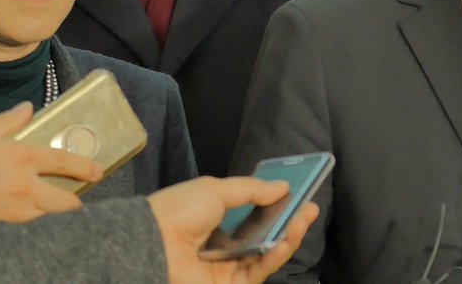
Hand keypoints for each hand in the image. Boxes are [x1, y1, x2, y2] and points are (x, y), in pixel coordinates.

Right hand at [0, 102, 102, 223]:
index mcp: (22, 156)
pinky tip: (21, 200)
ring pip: (42, 211)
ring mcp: (10, 206)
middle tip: (77, 193)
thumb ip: (10, 120)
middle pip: (63, 201)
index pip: (65, 162)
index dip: (85, 168)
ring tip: (48, 195)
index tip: (97, 172)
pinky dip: (26, 210)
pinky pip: (21, 217)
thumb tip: (27, 108)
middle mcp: (22, 184)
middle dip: (74, 199)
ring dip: (48, 205)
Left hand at [149, 175, 318, 283]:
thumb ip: (251, 189)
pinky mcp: (230, 283)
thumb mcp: (215, 189)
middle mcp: (225, 242)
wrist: (152, 245)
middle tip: (309, 207)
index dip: (277, 203)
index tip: (297, 192)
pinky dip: (275, 256)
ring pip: (267, 254)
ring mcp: (228, 265)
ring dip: (288, 237)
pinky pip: (259, 271)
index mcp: (218, 218)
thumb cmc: (178, 212)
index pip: (255, 211)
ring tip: (303, 220)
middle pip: (266, 234)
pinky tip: (286, 240)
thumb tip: (282, 186)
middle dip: (290, 220)